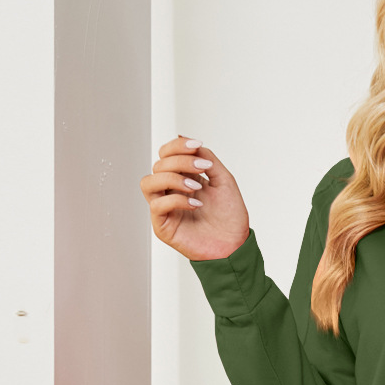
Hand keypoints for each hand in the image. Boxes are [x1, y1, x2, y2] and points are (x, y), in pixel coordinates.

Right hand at [140, 135, 249, 260]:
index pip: (167, 154)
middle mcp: (171, 191)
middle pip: (159, 165)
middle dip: (180, 161)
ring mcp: (165, 208)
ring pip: (149, 182)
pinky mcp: (163, 225)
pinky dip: (176, 200)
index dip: (177, 146)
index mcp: (184, 178)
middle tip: (203, 168)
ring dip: (171, 178)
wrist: (236, 246)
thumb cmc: (231, 218)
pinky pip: (157, 205)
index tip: (197, 145)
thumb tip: (186, 139)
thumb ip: (207, 158)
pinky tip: (195, 204)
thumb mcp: (224, 180)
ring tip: (195, 186)